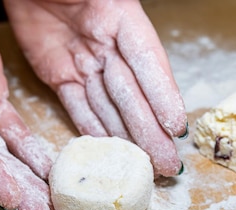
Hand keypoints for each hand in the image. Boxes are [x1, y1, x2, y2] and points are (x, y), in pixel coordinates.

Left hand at [3, 0, 187, 176]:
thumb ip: (117, 16)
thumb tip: (140, 48)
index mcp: (121, 18)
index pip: (148, 62)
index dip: (164, 95)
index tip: (177, 126)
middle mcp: (108, 45)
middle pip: (133, 94)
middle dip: (151, 132)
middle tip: (168, 164)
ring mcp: (83, 62)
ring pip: (110, 107)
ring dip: (129, 138)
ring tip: (147, 166)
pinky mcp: (58, 74)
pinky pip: (79, 107)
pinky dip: (94, 130)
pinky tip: (110, 151)